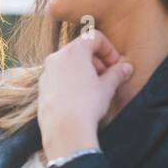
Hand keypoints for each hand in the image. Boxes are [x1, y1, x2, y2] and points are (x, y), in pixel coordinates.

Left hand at [37, 30, 132, 163]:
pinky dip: (71, 82)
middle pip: (80, 49)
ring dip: (84, 71)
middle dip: (97, 61)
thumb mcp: (107, 87)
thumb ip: (117, 74)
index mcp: (73, 51)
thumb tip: (126, 68)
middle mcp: (56, 58)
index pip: (94, 37)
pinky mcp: (41, 88)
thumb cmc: (87, 105)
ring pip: (68, 64)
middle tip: (108, 77)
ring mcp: (46, 73)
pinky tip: (80, 99)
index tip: (116, 65)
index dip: (109, 49)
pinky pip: (59, 78)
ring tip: (95, 89)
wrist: (64, 130)